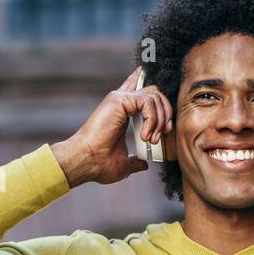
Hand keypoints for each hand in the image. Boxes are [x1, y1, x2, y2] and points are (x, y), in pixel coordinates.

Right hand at [51, 66, 174, 186]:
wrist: (87, 162)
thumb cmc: (99, 164)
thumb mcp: (124, 163)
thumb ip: (135, 161)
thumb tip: (144, 164)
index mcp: (121, 112)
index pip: (139, 92)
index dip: (152, 90)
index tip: (162, 102)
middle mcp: (120, 101)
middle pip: (154, 91)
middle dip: (166, 111)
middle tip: (166, 132)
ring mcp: (119, 99)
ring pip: (154, 96)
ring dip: (160, 119)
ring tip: (152, 139)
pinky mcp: (120, 100)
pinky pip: (148, 102)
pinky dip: (152, 119)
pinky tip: (145, 135)